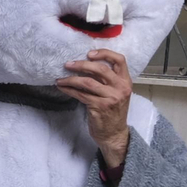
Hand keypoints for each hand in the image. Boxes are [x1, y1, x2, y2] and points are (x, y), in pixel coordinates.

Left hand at [58, 48, 131, 166]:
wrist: (114, 134)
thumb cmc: (113, 112)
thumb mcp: (116, 93)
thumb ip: (107, 80)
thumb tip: (86, 65)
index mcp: (126, 81)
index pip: (120, 60)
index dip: (104, 53)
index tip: (89, 53)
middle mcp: (120, 88)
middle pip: (100, 69)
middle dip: (81, 64)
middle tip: (68, 64)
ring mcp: (110, 98)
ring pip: (87, 82)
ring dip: (70, 79)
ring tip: (60, 78)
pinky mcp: (99, 107)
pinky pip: (80, 94)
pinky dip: (69, 89)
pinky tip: (62, 87)